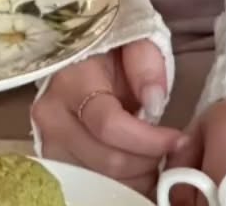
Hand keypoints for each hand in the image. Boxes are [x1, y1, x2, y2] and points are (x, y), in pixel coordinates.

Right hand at [33, 41, 183, 195]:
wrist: (81, 56)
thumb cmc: (111, 49)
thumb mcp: (135, 40)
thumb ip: (146, 65)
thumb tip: (153, 101)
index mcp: (70, 80)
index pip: (110, 125)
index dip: (148, 140)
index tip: (177, 140)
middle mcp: (51, 115)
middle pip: (107, 160)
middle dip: (147, 160)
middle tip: (167, 148)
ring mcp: (48, 141)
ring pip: (101, 180)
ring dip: (135, 176)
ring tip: (150, 153)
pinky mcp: (53, 160)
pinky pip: (91, 185)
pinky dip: (120, 183)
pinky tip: (135, 166)